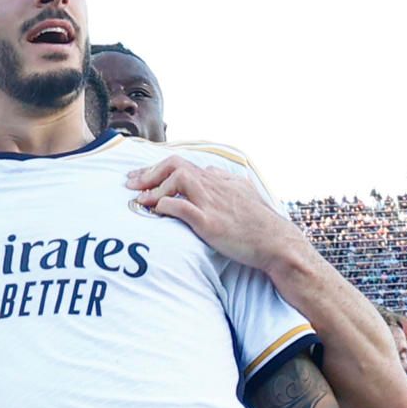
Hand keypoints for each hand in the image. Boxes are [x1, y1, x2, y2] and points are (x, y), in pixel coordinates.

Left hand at [125, 157, 303, 273]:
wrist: (276, 243)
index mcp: (219, 179)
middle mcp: (214, 186)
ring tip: (141, 201)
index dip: (157, 169)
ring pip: (178, 179)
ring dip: (155, 189)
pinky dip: (164, 206)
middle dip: (149, 172)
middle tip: (130, 184)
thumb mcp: (245, 192)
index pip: (182, 164)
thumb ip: (225, 181)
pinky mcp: (209, 223)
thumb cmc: (260, 222)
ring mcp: (212, 203)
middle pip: (175, 164)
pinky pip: (181, 208)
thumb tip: (211, 172)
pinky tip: (156, 211)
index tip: (139, 177)